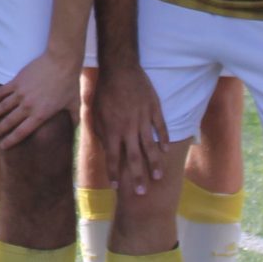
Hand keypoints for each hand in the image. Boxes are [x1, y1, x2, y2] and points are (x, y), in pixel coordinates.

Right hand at [0, 48, 76, 147]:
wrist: (61, 61)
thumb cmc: (69, 83)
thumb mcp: (74, 103)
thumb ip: (74, 118)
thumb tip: (77, 127)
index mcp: (40, 115)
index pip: (21, 132)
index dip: (10, 140)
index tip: (3, 146)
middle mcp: (28, 106)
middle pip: (9, 122)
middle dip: (0, 130)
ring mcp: (21, 93)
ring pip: (3, 107)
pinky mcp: (17, 81)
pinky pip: (3, 91)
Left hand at [93, 63, 168, 190]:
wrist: (119, 69)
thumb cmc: (104, 91)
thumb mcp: (96, 113)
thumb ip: (102, 132)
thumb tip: (108, 149)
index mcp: (112, 130)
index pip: (113, 157)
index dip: (114, 173)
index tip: (116, 187)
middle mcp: (128, 128)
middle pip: (134, 157)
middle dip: (136, 177)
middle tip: (141, 193)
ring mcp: (143, 119)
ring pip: (150, 146)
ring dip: (153, 163)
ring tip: (157, 177)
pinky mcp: (154, 109)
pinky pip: (160, 127)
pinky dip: (163, 139)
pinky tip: (166, 150)